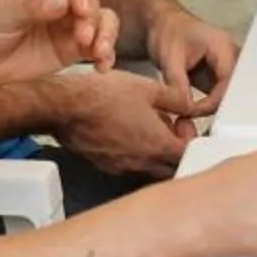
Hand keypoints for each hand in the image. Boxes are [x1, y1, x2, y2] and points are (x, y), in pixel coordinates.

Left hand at [0, 0, 117, 95]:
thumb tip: (64, 3)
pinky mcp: (72, 48)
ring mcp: (69, 24)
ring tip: (98, 54)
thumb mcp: (0, 12)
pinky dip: (105, 56)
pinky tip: (102, 67)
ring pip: (102, 21)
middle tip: (83, 38)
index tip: (80, 9)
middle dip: (94, 19)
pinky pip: (98, 48)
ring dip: (107, 36)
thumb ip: (32, 6)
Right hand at [50, 69, 205, 179]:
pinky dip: (134, 154)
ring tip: (146, 128)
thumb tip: (188, 103)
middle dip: (175, 149)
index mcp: (158, 145)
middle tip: (170, 128)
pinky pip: (128, 165)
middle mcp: (141, 162)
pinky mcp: (105, 165)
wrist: (65, 107)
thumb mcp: (148, 88)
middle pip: (171, 166)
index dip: (190, 137)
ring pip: (149, 168)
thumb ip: (176, 98)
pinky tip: (126, 133)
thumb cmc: (102, 97)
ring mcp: (122, 167)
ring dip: (154, 152)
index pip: (188, 153)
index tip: (182, 121)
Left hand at [143, 1, 237, 116]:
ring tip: (190, 112)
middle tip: (192, 115)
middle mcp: (232, 57)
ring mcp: (228, 67)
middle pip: (234, 90)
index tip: (194, 110)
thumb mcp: (169, 58)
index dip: (214, 100)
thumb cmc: (168, 32)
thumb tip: (186, 108)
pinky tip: (192, 109)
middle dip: (216, 107)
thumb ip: (178, 84)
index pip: (229, 81)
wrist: (164, 24)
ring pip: (229, 95)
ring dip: (212, 107)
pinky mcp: (220, 76)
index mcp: (224, 47)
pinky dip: (208, 104)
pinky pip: (220, 95)